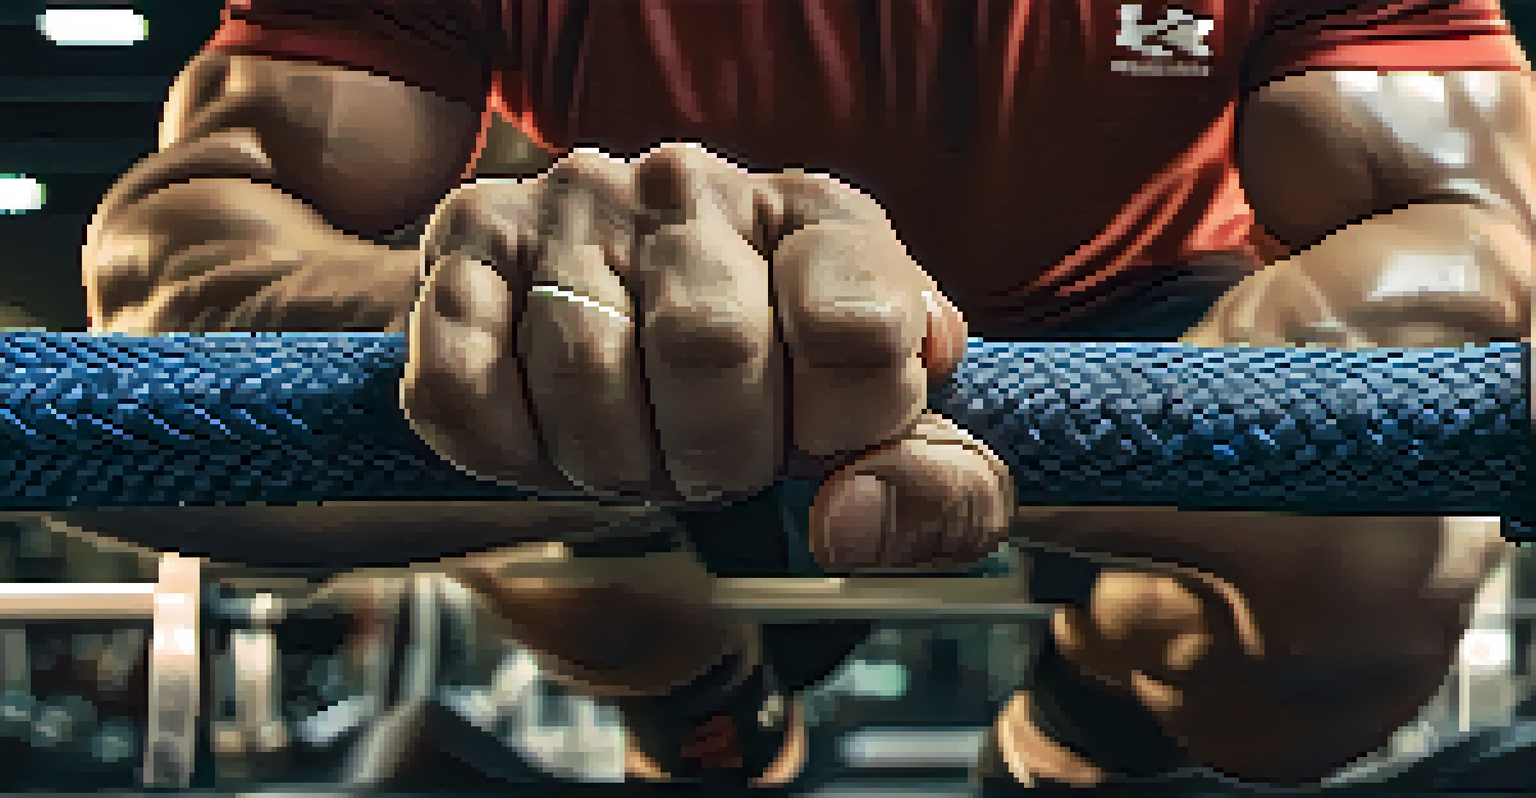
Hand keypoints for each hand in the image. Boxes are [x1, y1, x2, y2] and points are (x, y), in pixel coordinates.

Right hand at [402, 143, 1013, 569]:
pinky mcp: (466, 242)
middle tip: (711, 461)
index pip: (860, 324)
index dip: (843, 429)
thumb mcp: (891, 440)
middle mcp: (694, 186)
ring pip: (581, 377)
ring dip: (614, 463)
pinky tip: (554, 437)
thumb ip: (937, 492)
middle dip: (716, 456)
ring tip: (636, 444)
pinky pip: (463, 387)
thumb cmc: (778, 392)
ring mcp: (571, 204)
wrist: (634, 326)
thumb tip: (848, 526)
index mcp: (822, 218)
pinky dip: (513, 456)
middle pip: (709, 347)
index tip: (817, 443)